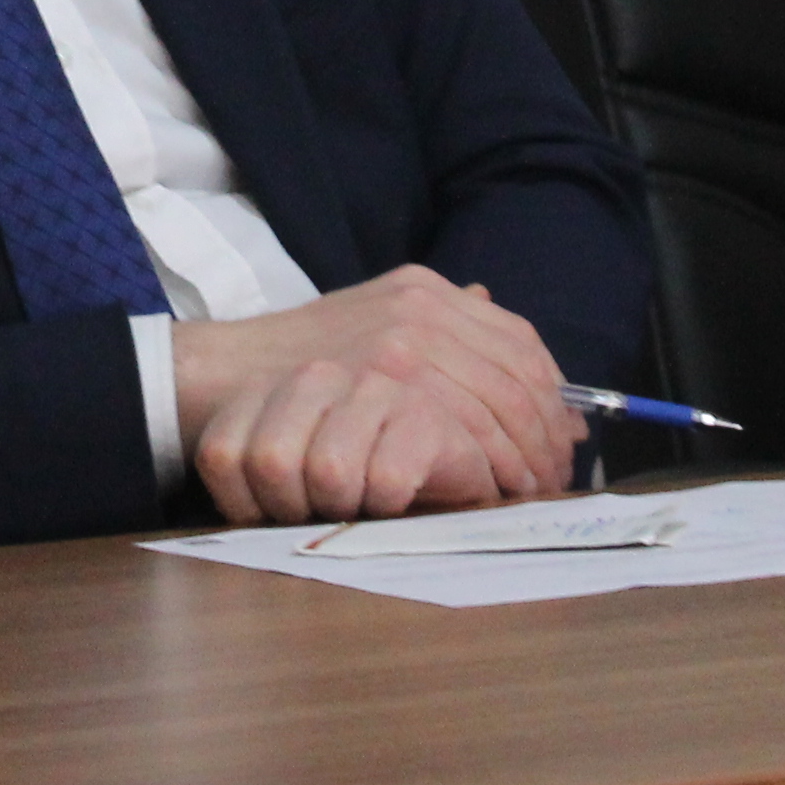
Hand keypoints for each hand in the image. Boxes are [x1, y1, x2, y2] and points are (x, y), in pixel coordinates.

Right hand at [170, 266, 575, 525]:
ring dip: (517, 457)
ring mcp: (399, 340)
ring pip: (493, 406)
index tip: (559, 444)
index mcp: (428, 291)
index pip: (520, 343)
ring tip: (521, 493)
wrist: (225, 373)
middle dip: (542, 439)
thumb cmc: (300, 363)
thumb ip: (442, 336)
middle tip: (549, 481)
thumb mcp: (375, 325)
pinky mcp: (379, 379)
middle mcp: (421, 307)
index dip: (550, 400)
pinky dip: (482, 465)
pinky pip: (458, 427)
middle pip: (516, 378)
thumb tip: (524, 361)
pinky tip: (485, 488)